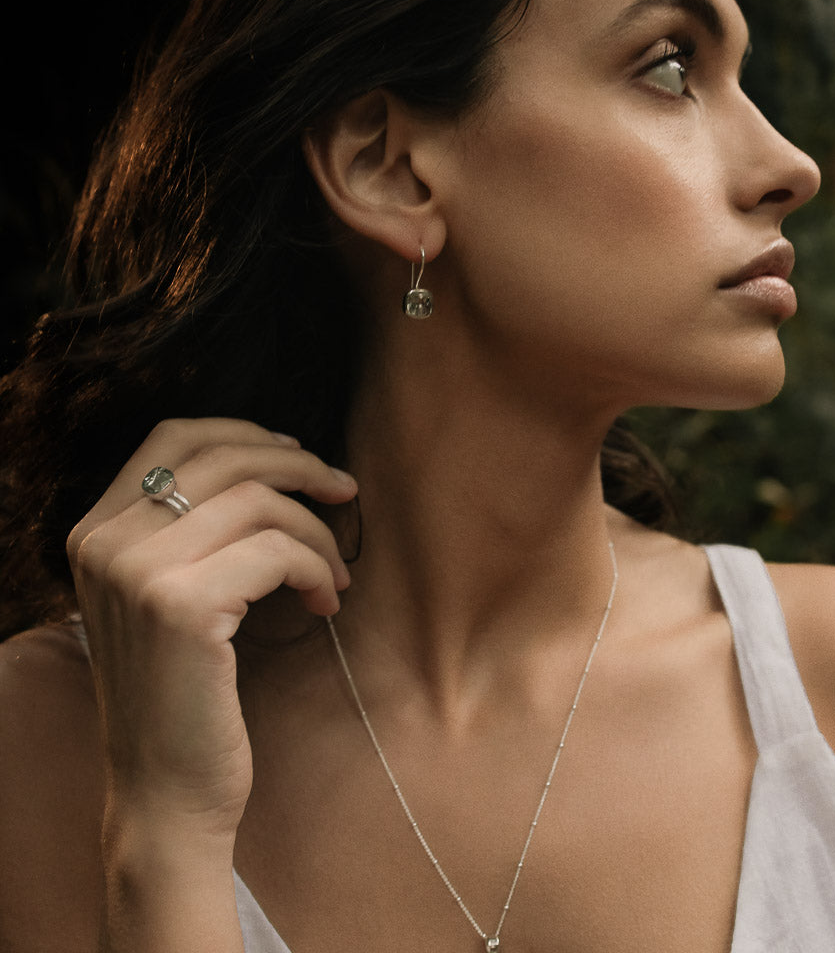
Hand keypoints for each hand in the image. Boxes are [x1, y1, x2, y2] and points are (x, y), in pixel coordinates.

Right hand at [66, 418, 356, 838]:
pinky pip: (279, 550)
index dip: (245, 434)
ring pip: (259, 501)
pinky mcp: (182, 606)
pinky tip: (326, 602)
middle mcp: (105, 542)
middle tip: (345, 490)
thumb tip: (272, 466)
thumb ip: (191, 532)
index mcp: (97, 532)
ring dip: (317, 531)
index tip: (297, 454)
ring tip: (335, 575)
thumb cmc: (184, 693)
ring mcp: (138, 571)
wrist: (165, 791)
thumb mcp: (168, 597)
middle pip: (222, 457)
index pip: (172, 438)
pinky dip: (318, 567)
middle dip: (300, 465)